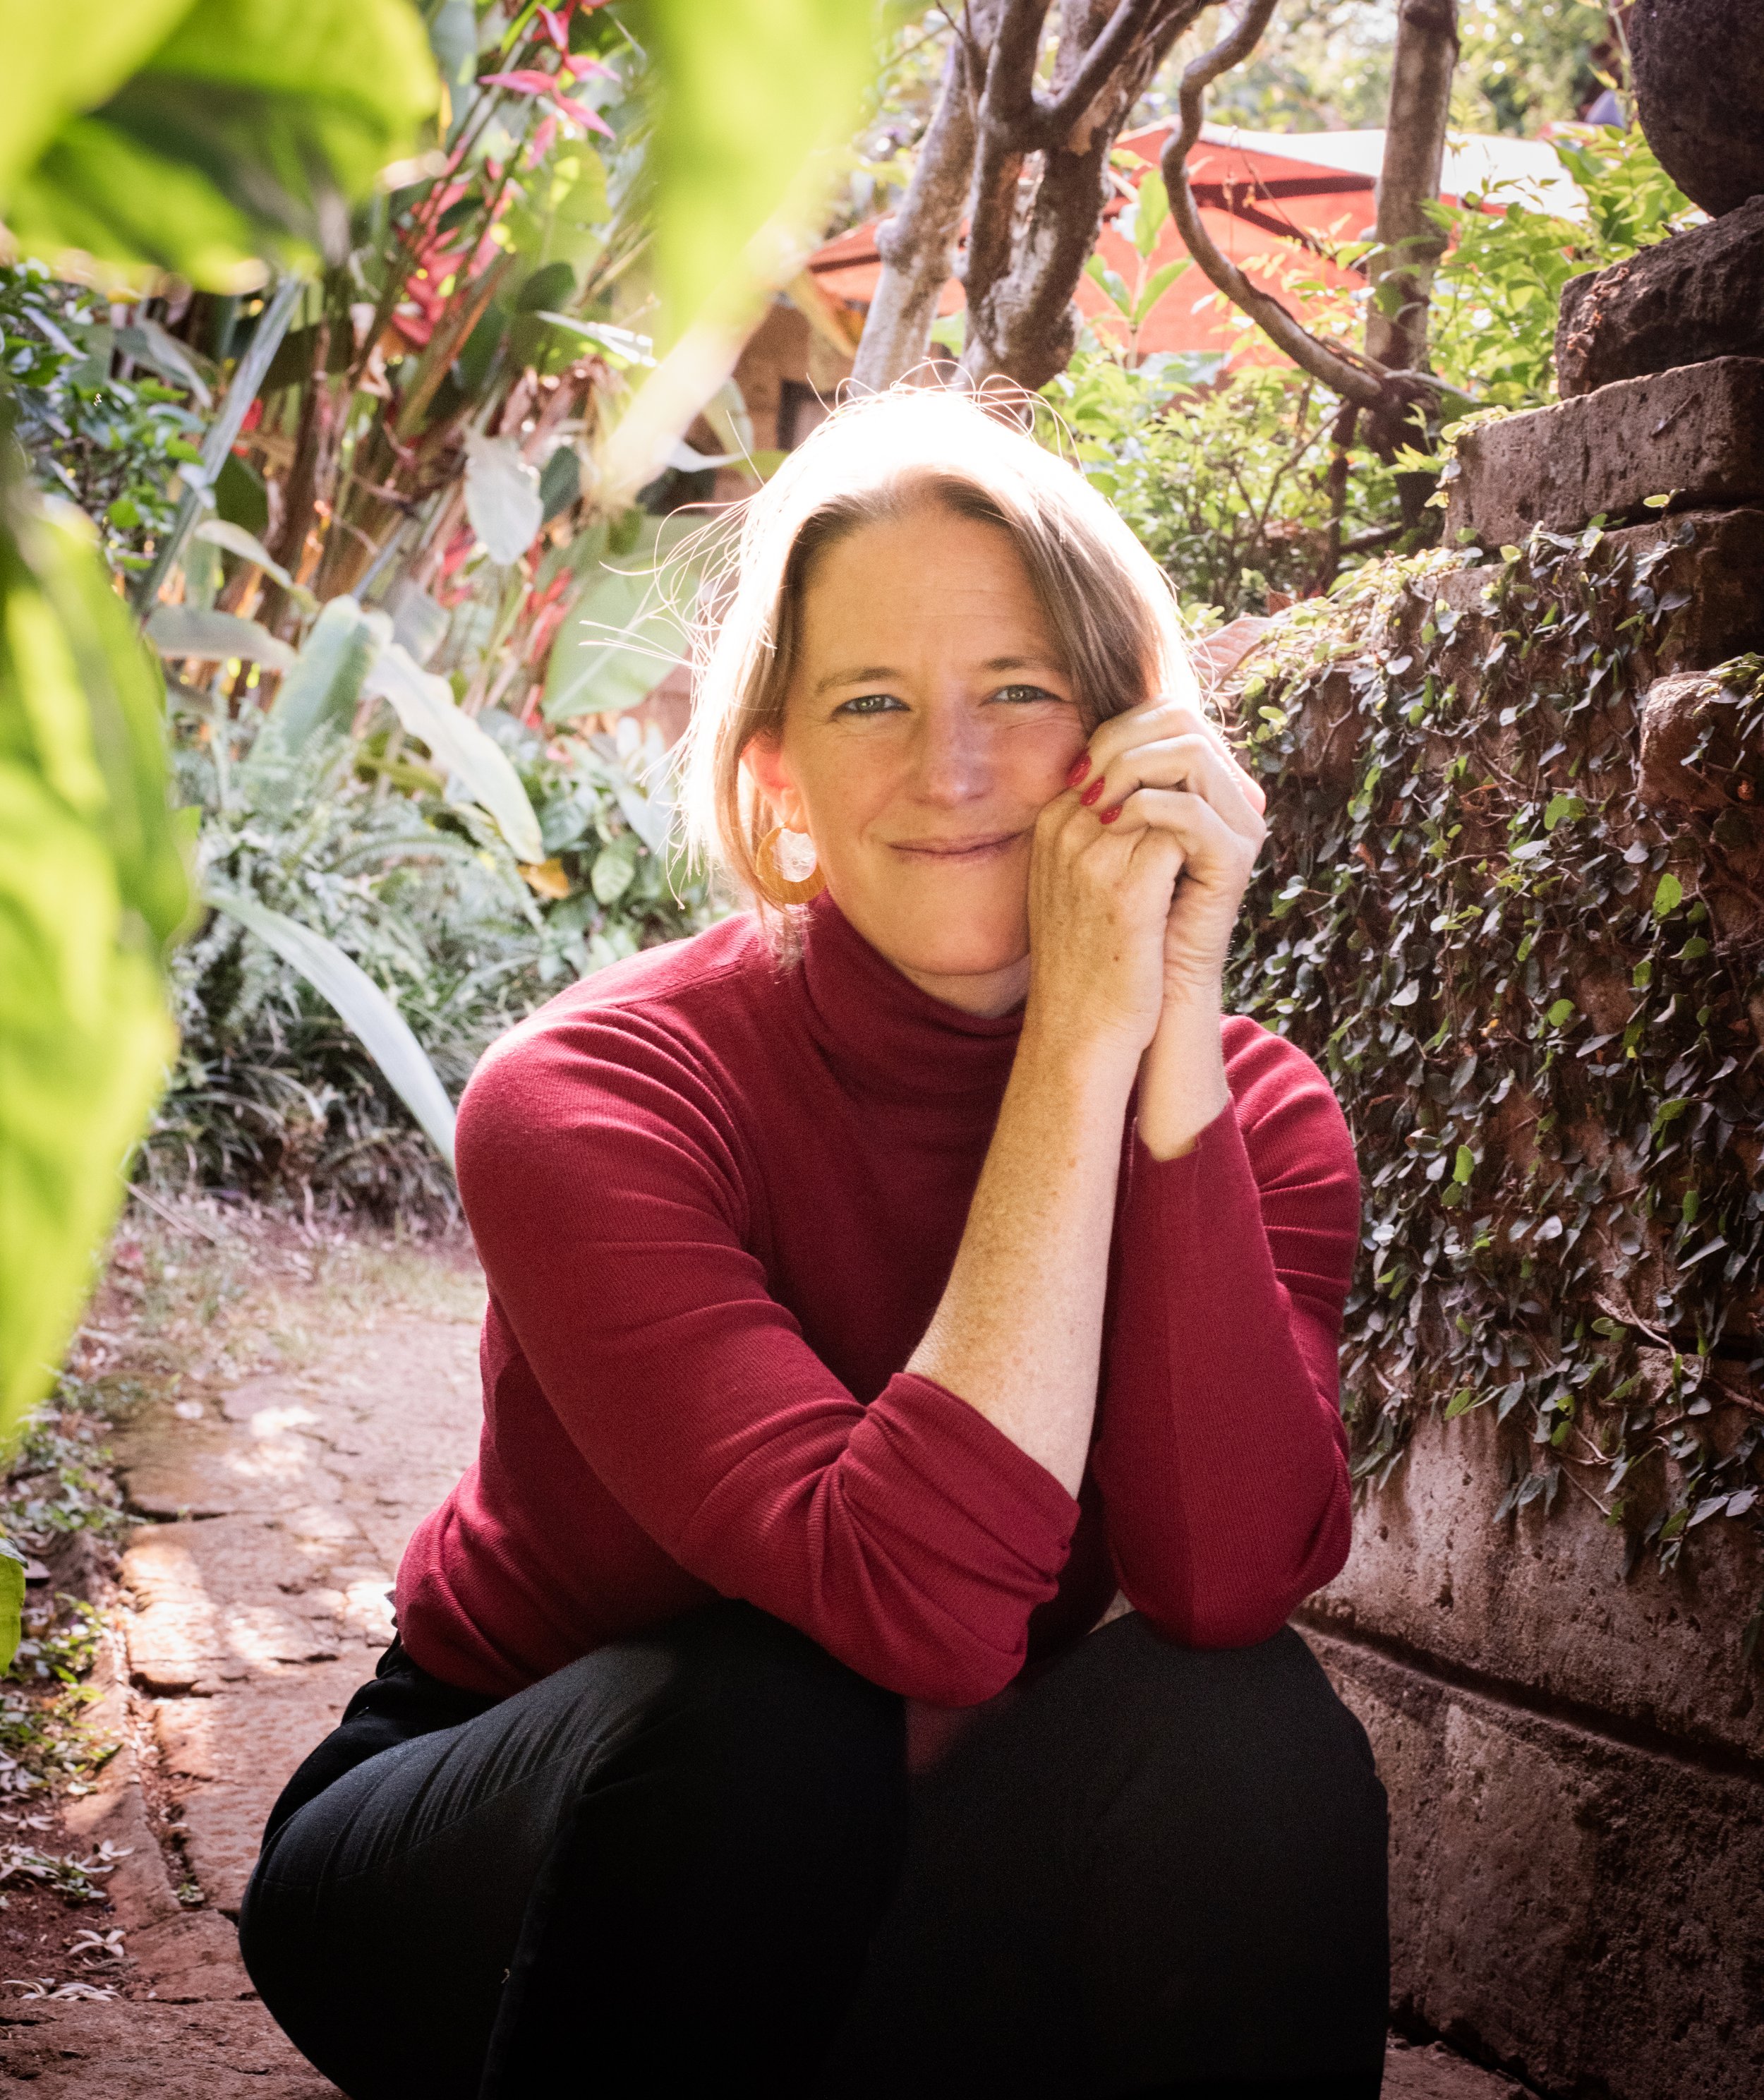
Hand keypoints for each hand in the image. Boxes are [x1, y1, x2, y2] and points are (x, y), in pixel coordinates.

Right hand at [1024, 751, 1187, 1065]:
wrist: (1077, 1028)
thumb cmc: (1082, 958)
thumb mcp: (1073, 883)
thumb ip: (1097, 834)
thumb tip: (1144, 796)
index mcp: (1052, 825)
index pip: (1111, 754)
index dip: (1158, 760)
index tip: (1193, 777)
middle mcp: (1067, 832)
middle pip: (1136, 760)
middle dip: (1181, 772)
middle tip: (1215, 790)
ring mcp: (1094, 858)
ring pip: (1161, 789)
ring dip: (1195, 802)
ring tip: (1214, 826)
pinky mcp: (1127, 891)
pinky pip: (1178, 830)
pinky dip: (1202, 837)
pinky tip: (1212, 859)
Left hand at [1069, 695, 1266, 1000]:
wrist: (1141, 989)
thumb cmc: (1116, 921)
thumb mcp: (1102, 843)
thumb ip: (1108, 791)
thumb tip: (1080, 746)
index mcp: (1198, 784)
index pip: (1166, 714)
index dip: (1114, 730)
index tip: (1073, 773)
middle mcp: (1225, 795)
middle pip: (1182, 719)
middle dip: (1121, 740)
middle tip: (1081, 780)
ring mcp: (1236, 825)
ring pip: (1192, 752)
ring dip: (1132, 767)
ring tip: (1094, 803)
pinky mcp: (1234, 859)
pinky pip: (1193, 809)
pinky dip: (1146, 807)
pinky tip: (1111, 826)